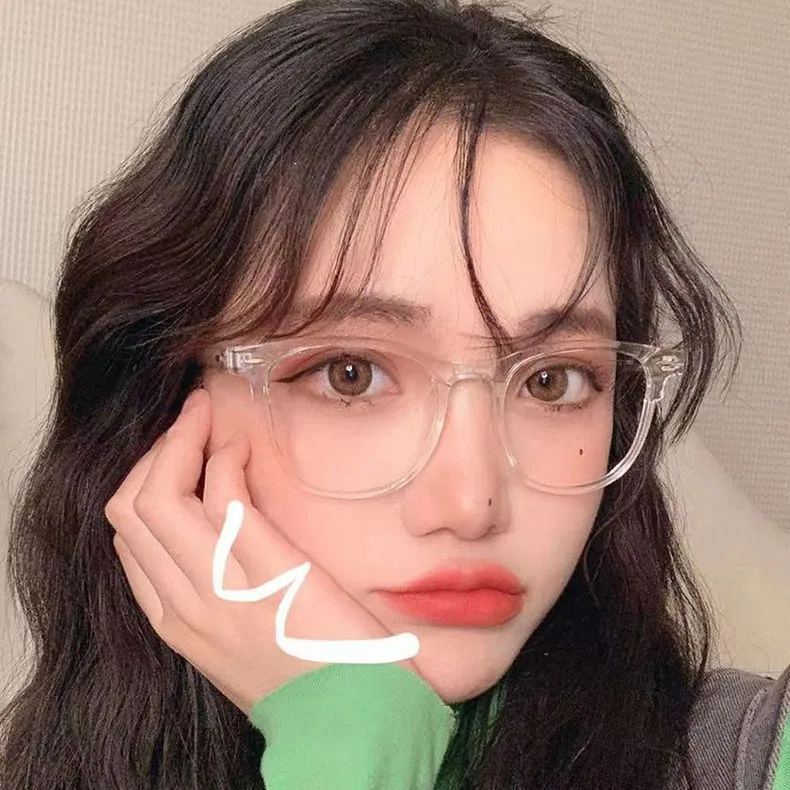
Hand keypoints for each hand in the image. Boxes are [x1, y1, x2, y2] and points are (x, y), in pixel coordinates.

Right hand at [104, 387, 417, 714]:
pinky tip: (242, 449)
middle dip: (155, 451)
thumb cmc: (308, 676)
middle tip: (190, 419)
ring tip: (206, 413)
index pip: (127, 537)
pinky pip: (220, 497)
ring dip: (180, 439)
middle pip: (129, 509)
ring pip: (158, 496)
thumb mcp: (242, 638)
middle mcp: (184, 604)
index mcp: (176, 621)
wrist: (353, 723)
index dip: (146, 482)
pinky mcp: (267, 572)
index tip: (177, 452)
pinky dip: (223, 459)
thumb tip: (217, 527)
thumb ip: (218, 590)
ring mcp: (220, 589)